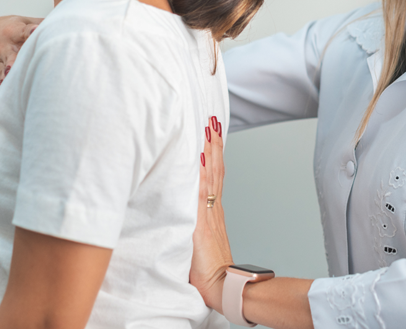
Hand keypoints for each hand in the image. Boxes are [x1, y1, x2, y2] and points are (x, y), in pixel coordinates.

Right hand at [0, 15, 42, 89]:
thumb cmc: (12, 28)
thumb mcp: (25, 21)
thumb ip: (42, 24)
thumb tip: (65, 21)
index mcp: (13, 31)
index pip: (23, 31)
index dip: (30, 32)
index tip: (35, 31)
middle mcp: (4, 47)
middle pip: (10, 55)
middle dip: (12, 61)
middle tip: (14, 66)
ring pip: (3, 70)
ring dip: (6, 76)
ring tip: (8, 79)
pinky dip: (0, 88)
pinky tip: (3, 92)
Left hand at [191, 116, 233, 311]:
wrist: (223, 285)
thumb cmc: (209, 270)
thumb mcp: (198, 242)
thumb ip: (193, 227)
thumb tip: (181, 216)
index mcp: (212, 211)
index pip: (214, 175)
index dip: (214, 153)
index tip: (212, 133)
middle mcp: (213, 208)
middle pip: (216, 168)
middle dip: (214, 142)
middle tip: (212, 119)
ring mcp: (210, 213)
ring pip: (211, 173)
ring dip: (210, 149)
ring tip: (209, 127)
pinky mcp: (203, 221)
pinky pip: (201, 190)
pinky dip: (203, 171)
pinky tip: (202, 155)